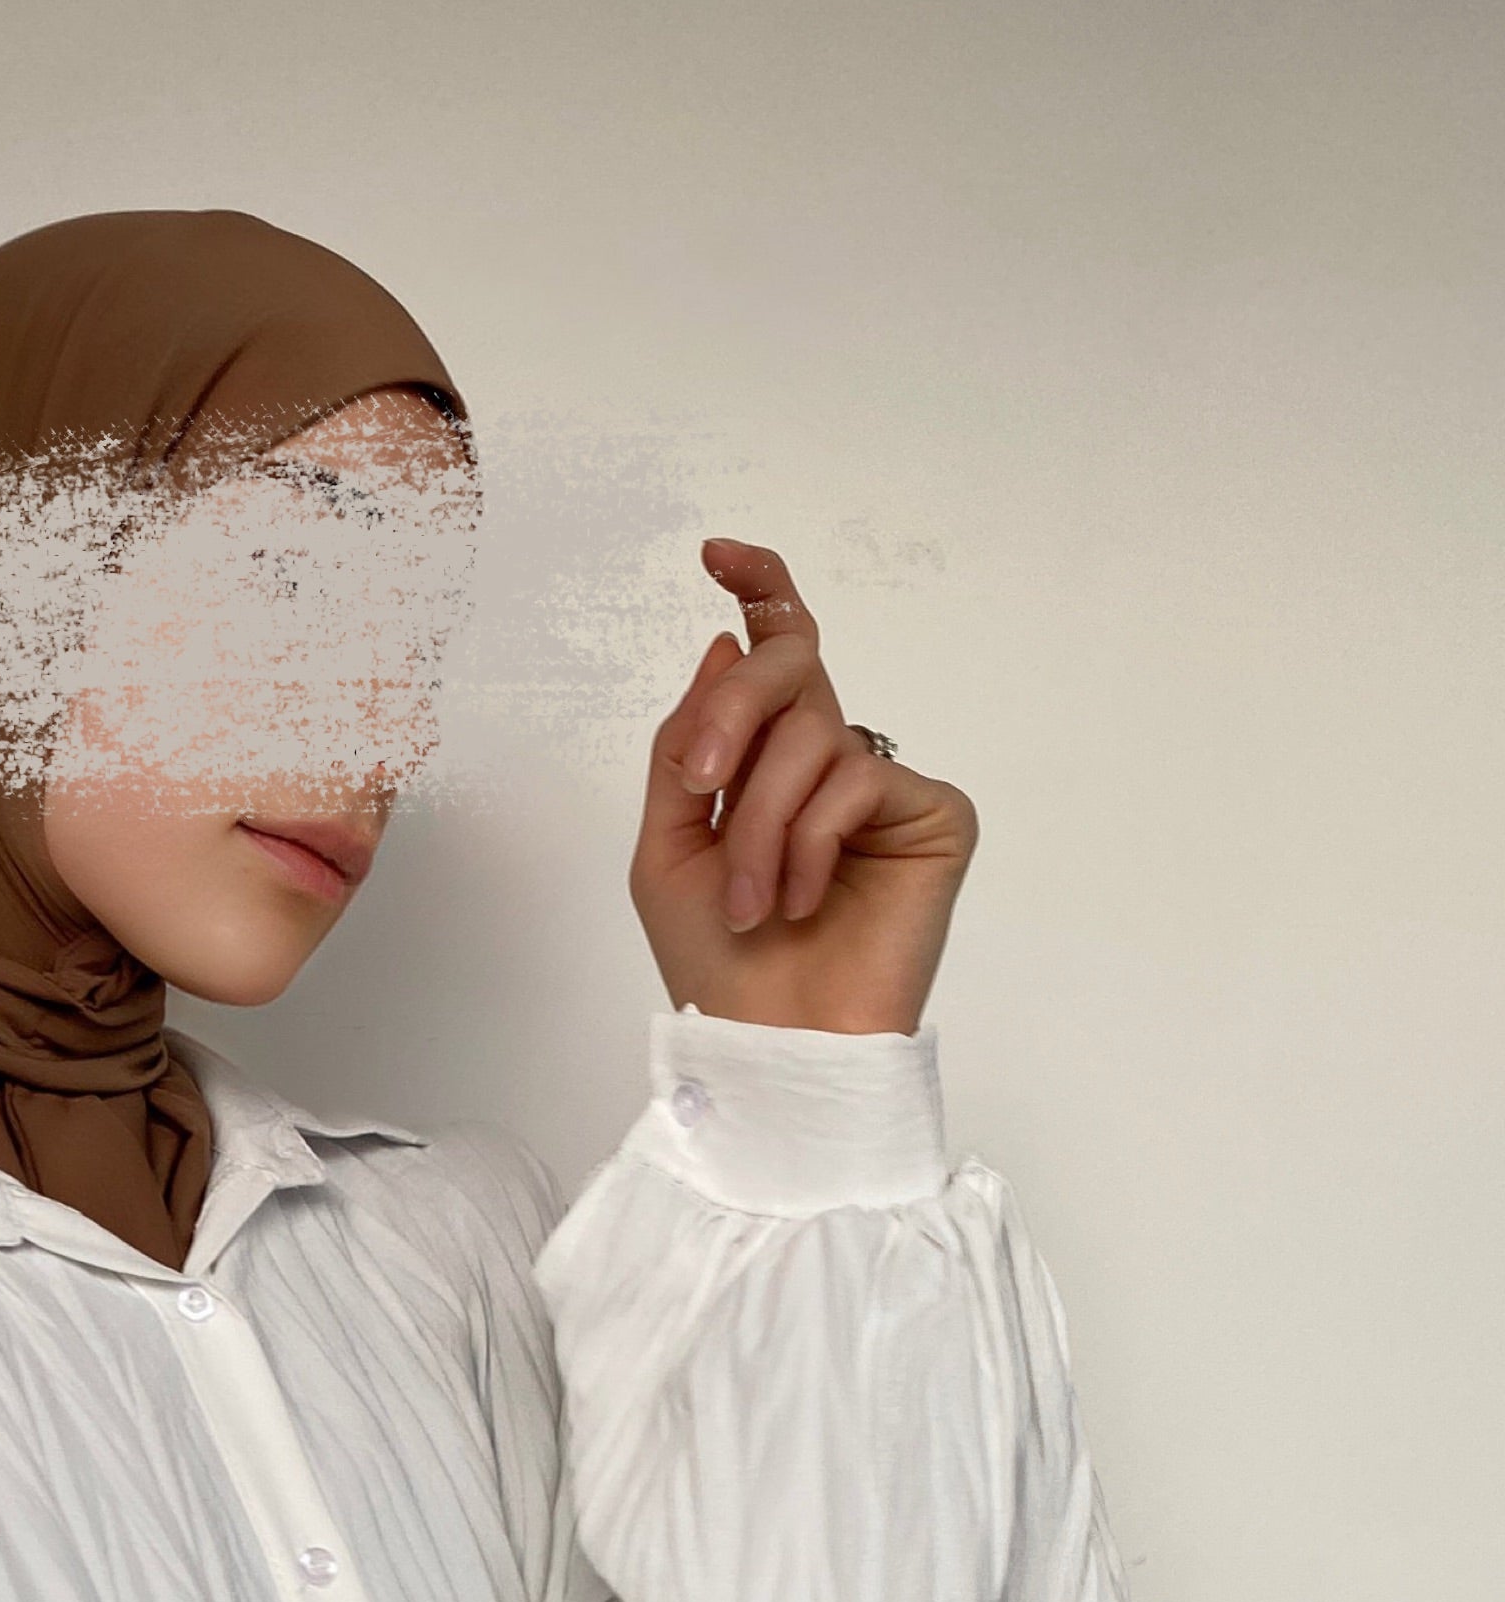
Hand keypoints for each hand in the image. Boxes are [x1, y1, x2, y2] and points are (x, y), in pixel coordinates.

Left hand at [632, 542, 976, 1036]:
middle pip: (790, 667)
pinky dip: (809, 841)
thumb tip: (724, 642)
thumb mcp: (667, 846)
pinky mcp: (934, 816)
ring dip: (758, 822)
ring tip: (752, 900)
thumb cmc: (718, 968)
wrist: (772, 1047)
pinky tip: (802, 897)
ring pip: (812, 736)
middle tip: (702, 778)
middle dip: (733, 712)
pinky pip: (856, 780)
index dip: (759, 591)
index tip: (718, 553)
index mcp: (770, 765)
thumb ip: (687, 745)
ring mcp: (886, 789)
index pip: (775, 659)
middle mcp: (832, 763)